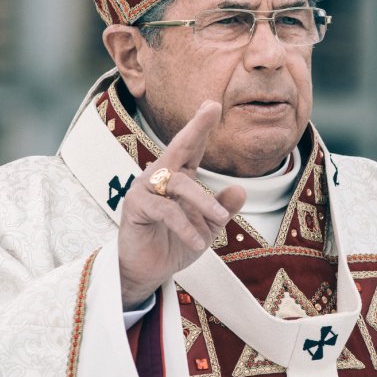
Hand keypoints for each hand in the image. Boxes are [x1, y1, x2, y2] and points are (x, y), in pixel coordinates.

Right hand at [117, 101, 245, 308]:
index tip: (213, 105)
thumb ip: (222, 208)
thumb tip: (241, 189)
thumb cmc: (174, 244)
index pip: (191, 148)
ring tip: (221, 219)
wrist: (147, 271)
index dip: (201, 127)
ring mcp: (145, 189)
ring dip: (203, 201)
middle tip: (212, 109)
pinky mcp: (135, 207)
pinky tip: (199, 241)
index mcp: (177, 177)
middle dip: (196, 128)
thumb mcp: (206, 227)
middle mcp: (158, 176)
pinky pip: (166, 210)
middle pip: (179, 148)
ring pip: (179, 184)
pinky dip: (185, 226)